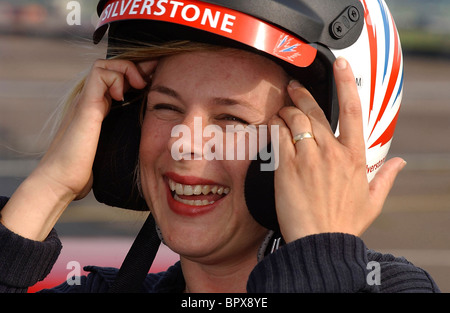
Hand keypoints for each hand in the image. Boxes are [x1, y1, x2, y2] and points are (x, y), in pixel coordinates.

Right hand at [1, 59, 155, 240]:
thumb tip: (146, 147)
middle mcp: (92, 101)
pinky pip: (99, 75)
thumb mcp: (112, 150)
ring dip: (126, 69)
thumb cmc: (84, 171)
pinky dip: (115, 78)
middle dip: (136, 67)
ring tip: (138, 85)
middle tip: (154, 77)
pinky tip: (121, 97)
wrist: (61, 181)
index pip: (119, 80)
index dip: (139, 76)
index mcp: (99, 110)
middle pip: (112, 67)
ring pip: (104, 65)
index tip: (158, 80)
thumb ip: (122, 140)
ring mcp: (87, 102)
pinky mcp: (86, 106)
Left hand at [270, 57, 405, 242]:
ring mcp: (308, 158)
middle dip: (301, 95)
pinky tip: (273, 126)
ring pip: (294, 120)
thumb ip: (386, 177)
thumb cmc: (344, 223)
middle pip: (314, 111)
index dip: (347, 83)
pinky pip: (279, 136)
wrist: (319, 242)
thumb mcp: (373, 201)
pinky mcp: (286, 167)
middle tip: (293, 87)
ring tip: (281, 110)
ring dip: (286, 111)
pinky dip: (275, 127)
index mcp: (355, 157)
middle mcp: (332, 152)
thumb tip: (400, 162)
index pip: (353, 111)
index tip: (341, 65)